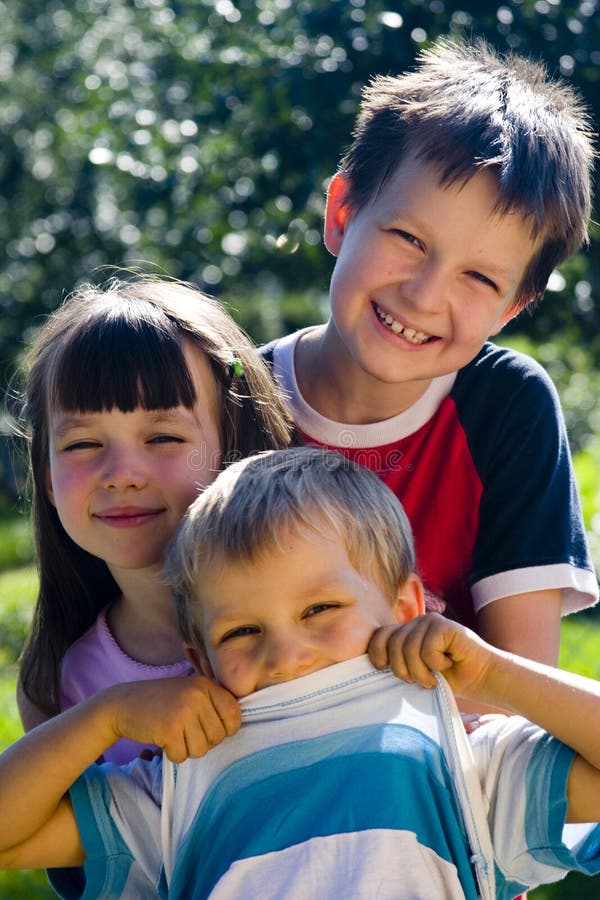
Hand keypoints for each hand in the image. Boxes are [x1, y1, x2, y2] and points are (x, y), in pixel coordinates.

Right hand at [108, 675, 240, 763]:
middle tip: (185, 731)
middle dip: (203, 741)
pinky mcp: (169, 729)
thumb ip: (212, 703)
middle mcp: (197, 696)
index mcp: (206, 685)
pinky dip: (172, 754)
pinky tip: (163, 739)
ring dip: (187, 749)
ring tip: (174, 734)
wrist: (123, 704)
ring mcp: (183, 711)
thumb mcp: (190, 691)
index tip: (210, 729)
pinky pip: (182, 756)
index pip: (234, 715)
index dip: (226, 729)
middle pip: (218, 737)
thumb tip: (238, 725)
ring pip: (201, 750)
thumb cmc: (161, 702)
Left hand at [368, 613, 492, 699]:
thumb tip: (373, 667)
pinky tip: (449, 663)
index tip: (383, 669)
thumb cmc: (450, 679)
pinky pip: (427, 650)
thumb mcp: (418, 672)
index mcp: (407, 632)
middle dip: (403, 670)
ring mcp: (430, 621)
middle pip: (393, 644)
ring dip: (422, 672)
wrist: (483, 679)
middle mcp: (416, 623)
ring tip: (434, 678)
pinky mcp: (444, 625)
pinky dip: (437, 665)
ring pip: (409, 649)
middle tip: (421, 681)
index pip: (380, 636)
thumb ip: (399, 663)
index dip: (377, 653)